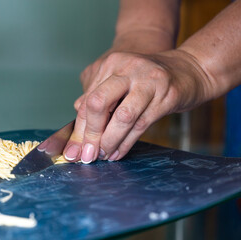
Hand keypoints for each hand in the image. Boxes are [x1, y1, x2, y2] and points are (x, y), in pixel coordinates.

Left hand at [63, 49, 209, 162]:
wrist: (190, 69)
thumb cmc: (149, 79)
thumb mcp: (120, 81)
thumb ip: (98, 98)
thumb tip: (78, 128)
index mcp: (112, 64)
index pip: (88, 100)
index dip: (78, 128)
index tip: (73, 150)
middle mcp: (128, 69)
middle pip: (99, 104)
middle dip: (90, 134)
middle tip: (87, 155)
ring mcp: (149, 81)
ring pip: (122, 117)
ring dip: (109, 141)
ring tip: (103, 156)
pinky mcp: (167, 96)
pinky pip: (141, 124)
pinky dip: (126, 142)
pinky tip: (118, 152)